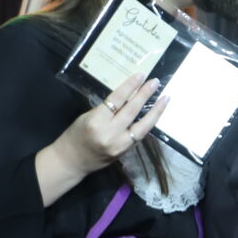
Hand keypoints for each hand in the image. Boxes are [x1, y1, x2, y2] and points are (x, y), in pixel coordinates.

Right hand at [46, 74, 167, 176]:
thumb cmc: (76, 135)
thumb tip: (126, 96)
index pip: (116, 100)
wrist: (72, 161)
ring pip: (143, 126)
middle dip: (145, 94)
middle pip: (132, 110)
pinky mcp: (125, 152)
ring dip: (156, 111)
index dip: (130, 86)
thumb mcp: (87, 117)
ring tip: (165, 98)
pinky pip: (140, 135)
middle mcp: (110, 133)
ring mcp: (120, 144)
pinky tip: (156, 114)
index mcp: (96, 121)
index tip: (140, 75)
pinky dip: (149, 123)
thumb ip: (106, 109)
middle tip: (155, 82)